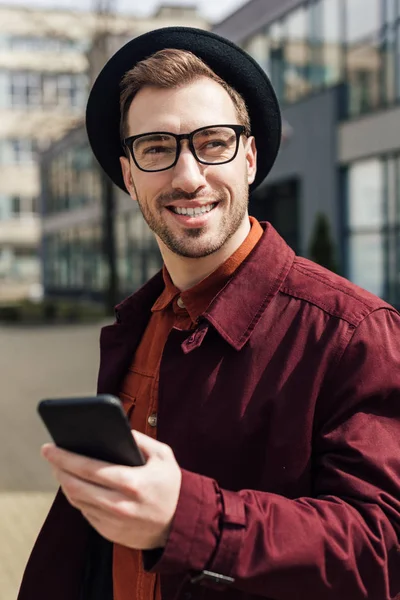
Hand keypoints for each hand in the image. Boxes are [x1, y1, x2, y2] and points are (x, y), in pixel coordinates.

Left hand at [41, 431, 181, 549]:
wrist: (180, 524)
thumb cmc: (171, 486)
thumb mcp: (163, 456)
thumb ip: (140, 439)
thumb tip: (117, 428)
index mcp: (131, 483)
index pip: (88, 468)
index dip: (64, 457)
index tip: (49, 447)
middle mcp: (118, 505)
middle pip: (74, 486)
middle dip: (58, 468)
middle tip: (50, 454)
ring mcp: (112, 522)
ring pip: (76, 500)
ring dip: (64, 482)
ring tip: (60, 467)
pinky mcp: (109, 532)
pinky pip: (85, 512)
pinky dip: (77, 496)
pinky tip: (76, 484)